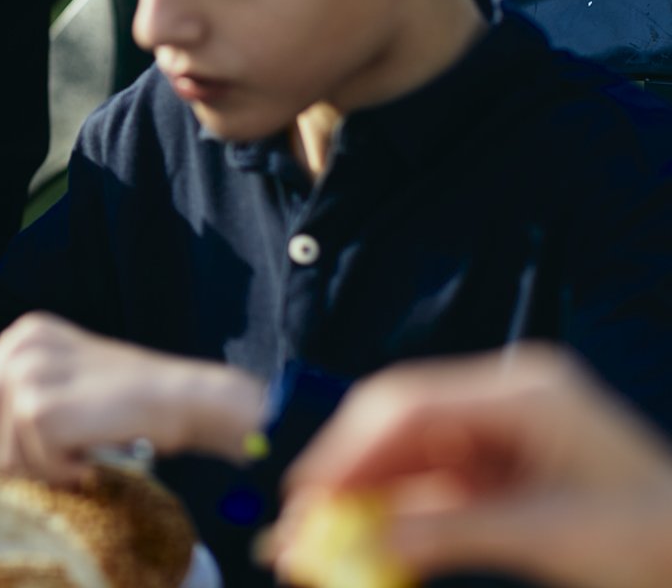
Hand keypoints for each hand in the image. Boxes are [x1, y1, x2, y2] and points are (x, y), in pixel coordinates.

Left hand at [0, 313, 263, 482]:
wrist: (182, 396)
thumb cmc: (130, 398)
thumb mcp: (63, 379)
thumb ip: (16, 394)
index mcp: (23, 335)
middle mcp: (17, 345)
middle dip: (10, 454)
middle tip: (59, 452)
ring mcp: (26, 373)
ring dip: (40, 466)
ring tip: (78, 451)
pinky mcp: (38, 405)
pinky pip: (30, 462)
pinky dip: (62, 471)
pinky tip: (89, 457)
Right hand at [272, 345, 671, 587]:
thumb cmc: (650, 539)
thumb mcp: (547, 537)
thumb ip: (449, 534)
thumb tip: (365, 543)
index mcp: (525, 393)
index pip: (414, 403)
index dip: (352, 444)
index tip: (309, 486)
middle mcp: (506, 400)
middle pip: (402, 421)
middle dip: (348, 467)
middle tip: (300, 510)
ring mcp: (502, 432)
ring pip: (409, 453)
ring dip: (364, 492)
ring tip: (318, 530)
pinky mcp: (501, 468)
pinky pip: (432, 483)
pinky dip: (397, 510)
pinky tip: (363, 534)